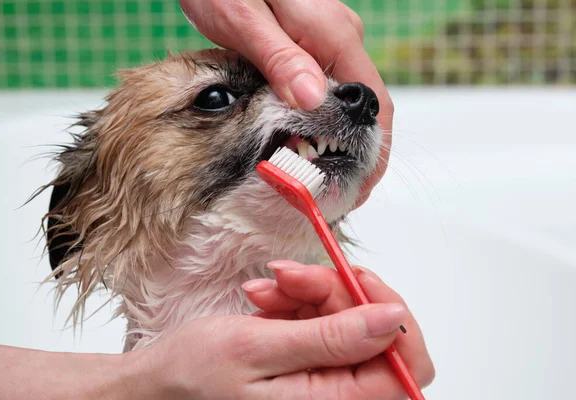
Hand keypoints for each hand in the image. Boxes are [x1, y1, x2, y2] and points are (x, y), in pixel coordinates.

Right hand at [129, 261, 432, 399]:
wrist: (158, 383)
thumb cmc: (194, 376)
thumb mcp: (259, 348)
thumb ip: (331, 339)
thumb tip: (393, 320)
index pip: (406, 367)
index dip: (391, 316)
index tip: (357, 279)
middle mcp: (335, 396)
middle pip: (373, 332)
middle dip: (334, 292)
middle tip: (290, 276)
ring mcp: (322, 379)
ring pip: (346, 319)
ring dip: (309, 293)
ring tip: (267, 290)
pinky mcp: (308, 361)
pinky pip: (322, 320)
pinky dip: (297, 301)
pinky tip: (267, 299)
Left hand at [178, 0, 392, 205]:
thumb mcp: (244, 20)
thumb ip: (280, 60)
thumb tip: (313, 101)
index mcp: (333, 34)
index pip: (374, 102)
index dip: (375, 151)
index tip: (361, 188)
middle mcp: (340, 38)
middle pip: (364, 107)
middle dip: (358, 154)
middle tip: (335, 195)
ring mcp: (329, 41)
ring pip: (346, 101)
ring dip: (339, 141)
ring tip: (320, 178)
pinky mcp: (312, 44)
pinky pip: (327, 89)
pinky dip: (322, 121)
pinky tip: (305, 142)